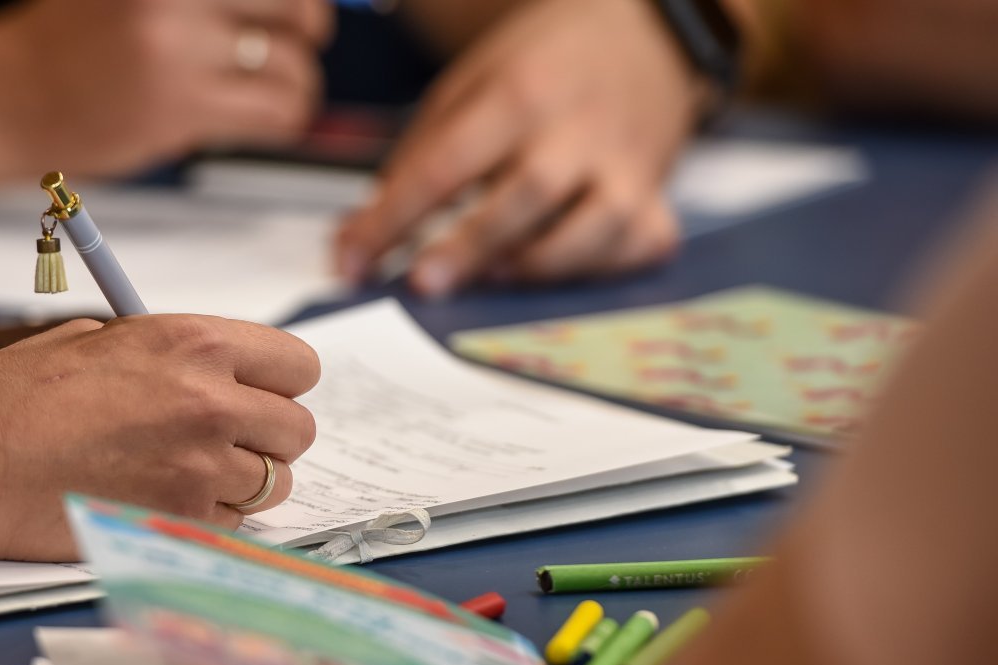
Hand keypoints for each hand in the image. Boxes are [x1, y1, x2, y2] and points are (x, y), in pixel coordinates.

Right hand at [0, 0, 333, 177]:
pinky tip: (269, 116)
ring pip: (291, 63)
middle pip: (293, 2)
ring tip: (284, 89)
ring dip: (300, 82)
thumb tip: (301, 4)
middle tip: (305, 36)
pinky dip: (286, 116)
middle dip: (310, 24)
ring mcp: (177, 46)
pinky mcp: (181, 106)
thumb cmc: (71, 38)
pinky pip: (274, 110)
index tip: (299, 10)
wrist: (7, 94)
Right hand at [0, 314, 319, 561]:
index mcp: (195, 342)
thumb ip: (171, 354)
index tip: (258, 396)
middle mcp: (212, 402)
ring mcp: (201, 467)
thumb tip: (215, 372)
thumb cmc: (14, 397)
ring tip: (188, 475)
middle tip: (223, 442)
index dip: (279, 384)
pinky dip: (213, 519)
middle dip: (267, 437)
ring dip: (243, 483)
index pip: (298, 366)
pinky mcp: (181, 522)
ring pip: (275, 484)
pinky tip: (166, 503)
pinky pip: (237, 525)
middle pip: (297, 430)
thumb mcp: (98, 340)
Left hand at [335, 0, 701, 295]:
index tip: (353, 261)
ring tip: (493, 278)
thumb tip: (360, 234)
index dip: (393, 218)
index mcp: (520, 92)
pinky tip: (563, 273)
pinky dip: (601, 270)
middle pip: (526, 195)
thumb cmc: (540, 67)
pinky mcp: (658, 202)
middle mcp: (578, 129)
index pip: (446, 163)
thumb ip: (419, 157)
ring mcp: (628, 168)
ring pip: (592, 229)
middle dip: (471, 245)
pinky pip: (637, 247)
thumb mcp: (470, 86)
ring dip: (538, 264)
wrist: (639, 33)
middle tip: (424, 284)